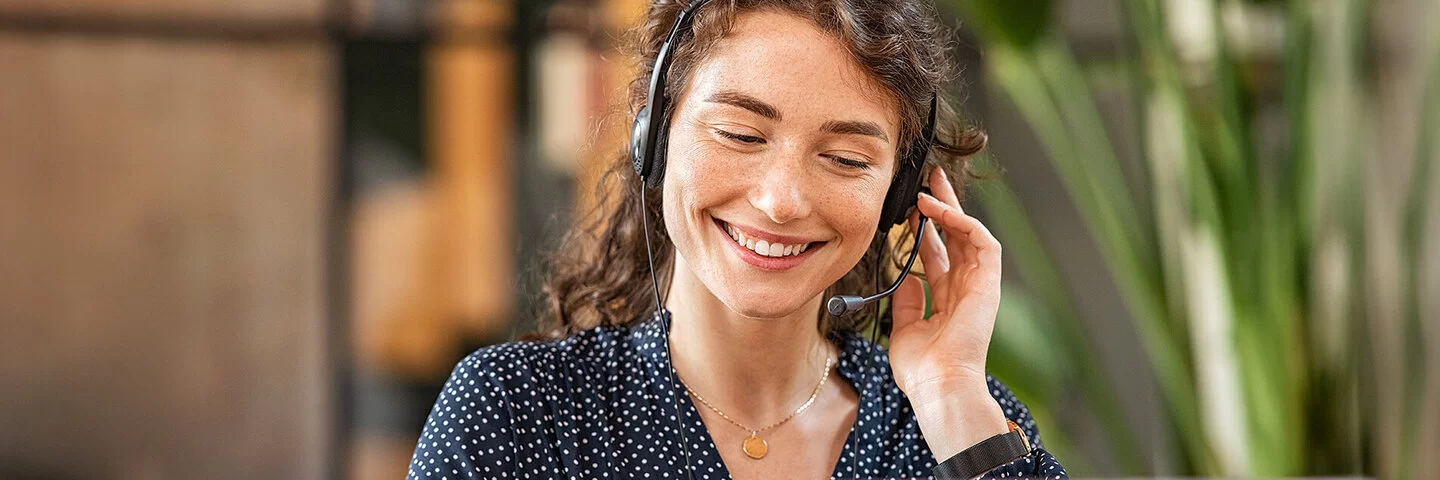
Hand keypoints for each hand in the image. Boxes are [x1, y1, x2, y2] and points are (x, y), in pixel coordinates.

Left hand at [886, 167, 1008, 458]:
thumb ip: (907, 298)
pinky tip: (937, 210)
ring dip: (950, 208)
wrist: (939, 386)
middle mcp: (965, 288)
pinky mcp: (988, 283)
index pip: (936, 253)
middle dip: (942, 207)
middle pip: (954, 237)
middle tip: (927, 180)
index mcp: (946, 299)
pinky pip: (981, 242)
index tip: (907, 209)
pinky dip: (961, 222)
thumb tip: (903, 274)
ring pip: (969, 233)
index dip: (923, 229)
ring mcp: (979, 285)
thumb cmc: (922, 368)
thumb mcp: (905, 327)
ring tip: (930, 186)